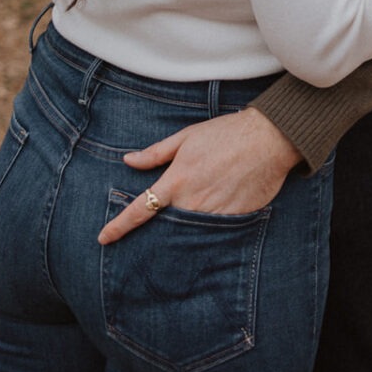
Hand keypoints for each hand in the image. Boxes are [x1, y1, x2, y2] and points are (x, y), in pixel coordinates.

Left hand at [97, 106, 302, 244]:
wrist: (268, 139)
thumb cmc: (225, 133)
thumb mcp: (187, 136)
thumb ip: (156, 153)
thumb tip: (129, 160)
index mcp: (176, 180)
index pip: (140, 209)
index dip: (119, 225)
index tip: (104, 238)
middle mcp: (191, 201)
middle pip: (165, 226)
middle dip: (158, 232)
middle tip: (160, 229)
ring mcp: (212, 214)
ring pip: (189, 232)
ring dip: (183, 232)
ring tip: (189, 225)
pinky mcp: (233, 221)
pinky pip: (213, 232)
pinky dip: (207, 230)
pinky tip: (213, 221)